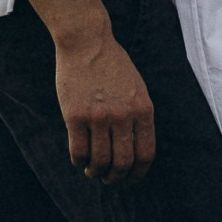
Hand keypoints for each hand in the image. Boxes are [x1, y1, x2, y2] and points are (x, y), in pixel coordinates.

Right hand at [54, 20, 157, 180]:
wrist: (86, 42)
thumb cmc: (112, 65)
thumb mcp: (137, 88)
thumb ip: (138, 116)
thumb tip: (135, 150)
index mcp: (143, 110)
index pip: (145, 154)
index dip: (138, 173)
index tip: (130, 179)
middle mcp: (123, 116)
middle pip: (123, 163)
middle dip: (116, 178)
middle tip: (109, 180)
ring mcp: (99, 116)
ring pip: (100, 161)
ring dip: (96, 172)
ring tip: (93, 171)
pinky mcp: (75, 116)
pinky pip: (78, 151)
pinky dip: (79, 161)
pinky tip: (80, 160)